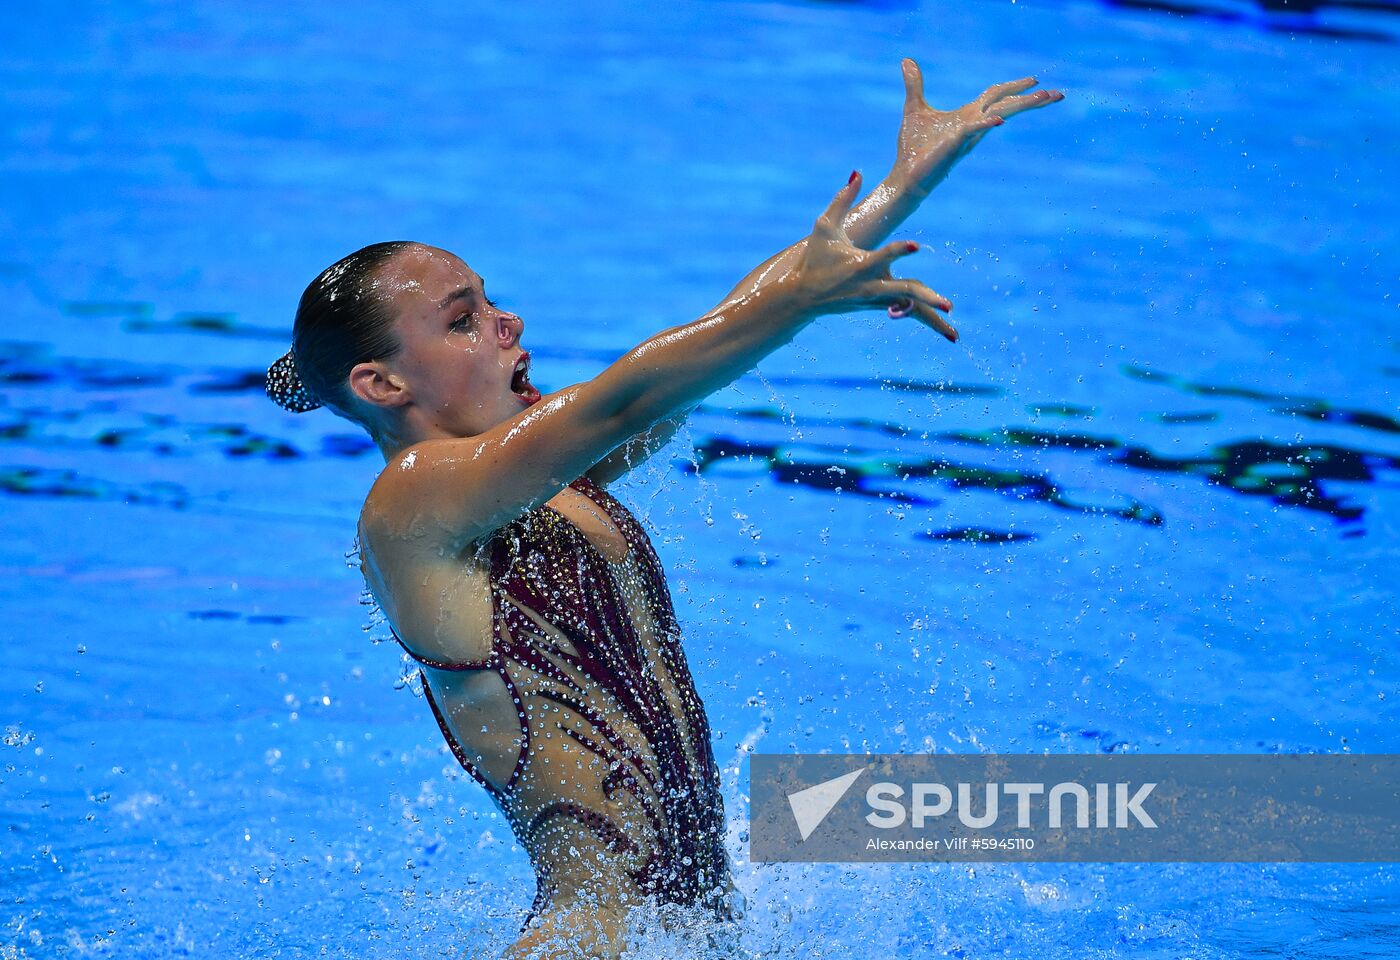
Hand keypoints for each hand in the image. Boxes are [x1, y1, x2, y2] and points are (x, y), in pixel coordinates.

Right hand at [789, 171, 957, 340]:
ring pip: (907, 301)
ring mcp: (874, 298)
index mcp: (859, 265)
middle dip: (925, 297)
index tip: (916, 246)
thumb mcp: (823, 227)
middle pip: (904, 291)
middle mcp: (870, 285)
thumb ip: (842, 200)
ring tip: (950, 309)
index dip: (898, 251)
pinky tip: (937, 315)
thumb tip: (857, 173)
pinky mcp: (875, 305)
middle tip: (948, 304)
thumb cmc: (814, 258)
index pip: (882, 256)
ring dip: (929, 308)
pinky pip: (901, 306)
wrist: (803, 297)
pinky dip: (915, 307)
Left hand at [894, 59, 1063, 195]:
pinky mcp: (955, 144)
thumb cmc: (914, 148)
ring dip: (1022, 105)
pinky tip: (999, 120)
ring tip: (1045, 97)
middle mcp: (973, 125)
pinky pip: (974, 130)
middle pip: (1007, 106)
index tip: (1035, 80)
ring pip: (1000, 115)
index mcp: (967, 116)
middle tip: (1057, 94)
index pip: (996, 96)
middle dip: (1030, 98)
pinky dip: (986, 123)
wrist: (906, 176)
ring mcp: (967, 135)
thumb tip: (907, 61)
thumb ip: (915, 85)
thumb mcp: (914, 108)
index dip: (1014, 87)